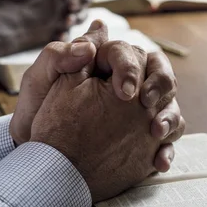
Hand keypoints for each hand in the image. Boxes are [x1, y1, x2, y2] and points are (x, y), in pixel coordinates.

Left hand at [9, 20, 184, 175]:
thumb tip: (88, 44)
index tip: (124, 92)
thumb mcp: (39, 78)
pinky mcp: (142, 138)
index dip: (133, 68)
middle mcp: (130, 83)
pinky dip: (167, 151)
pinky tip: (159, 162)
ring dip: (170, 117)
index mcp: (107, 63)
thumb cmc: (37, 108)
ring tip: (157, 133)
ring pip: (169, 105)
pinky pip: (166, 141)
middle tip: (145, 103)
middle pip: (161, 73)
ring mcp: (140, 111)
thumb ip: (59, 55)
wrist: (37, 149)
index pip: (133, 53)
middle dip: (161, 85)